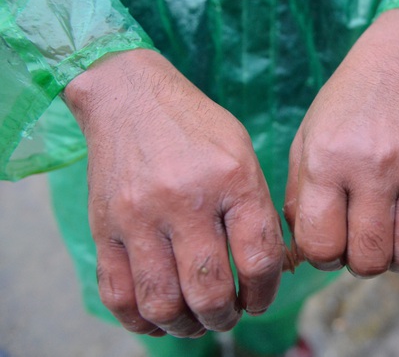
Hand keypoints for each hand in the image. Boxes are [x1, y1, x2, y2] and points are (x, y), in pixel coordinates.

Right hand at [64, 50, 284, 336]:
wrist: (131, 97)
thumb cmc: (197, 128)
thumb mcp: (243, 156)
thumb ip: (257, 211)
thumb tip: (269, 271)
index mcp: (232, 179)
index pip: (258, 259)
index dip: (264, 293)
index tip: (259, 300)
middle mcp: (185, 199)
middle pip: (209, 290)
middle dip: (224, 317)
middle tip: (227, 315)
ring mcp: (139, 215)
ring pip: (161, 302)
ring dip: (184, 326)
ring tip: (195, 321)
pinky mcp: (104, 226)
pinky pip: (117, 294)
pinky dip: (139, 319)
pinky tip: (157, 316)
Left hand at [285, 9, 398, 276]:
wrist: (391, 67)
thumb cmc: (339, 113)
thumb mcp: (302, 146)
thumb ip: (298, 202)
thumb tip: (307, 253)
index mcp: (327, 161)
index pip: (322, 245)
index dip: (321, 257)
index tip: (327, 241)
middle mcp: (373, 166)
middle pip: (370, 259)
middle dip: (358, 263)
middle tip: (357, 240)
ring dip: (396, 257)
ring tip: (387, 235)